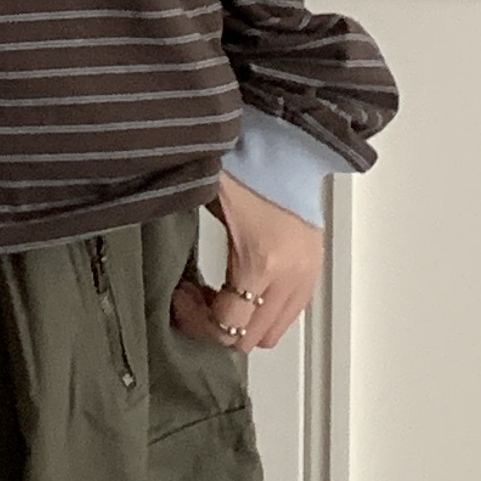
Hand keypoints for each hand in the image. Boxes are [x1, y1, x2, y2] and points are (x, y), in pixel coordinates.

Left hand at [169, 172, 321, 355]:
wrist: (288, 142)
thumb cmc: (248, 165)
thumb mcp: (207, 204)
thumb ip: (188, 244)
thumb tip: (166, 274)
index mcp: (261, 262)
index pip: (229, 325)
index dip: (197, 322)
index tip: (180, 299)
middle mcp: (290, 276)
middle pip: (251, 337)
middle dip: (218, 326)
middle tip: (196, 301)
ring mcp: (306, 274)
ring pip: (274, 331)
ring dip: (243, 321)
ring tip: (220, 295)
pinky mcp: (313, 267)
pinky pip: (290, 312)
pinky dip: (265, 310)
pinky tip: (244, 287)